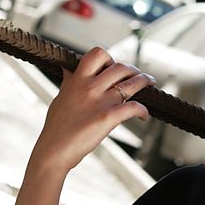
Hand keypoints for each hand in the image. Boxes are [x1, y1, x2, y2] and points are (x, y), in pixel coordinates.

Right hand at [32, 47, 155, 171]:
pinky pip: (133, 107)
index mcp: (78, 80)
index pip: (97, 54)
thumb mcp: (60, 97)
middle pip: (120, 67)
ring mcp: (100, 102)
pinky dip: (143, 110)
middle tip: (140, 75)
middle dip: (134, 70)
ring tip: (150, 83)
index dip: (110, 58)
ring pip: (131, 84)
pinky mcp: (108, 117)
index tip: (114, 66)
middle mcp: (90, 87)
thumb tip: (68, 70)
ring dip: (144, 82)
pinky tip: (144, 115)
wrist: (54, 149)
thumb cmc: (57, 127)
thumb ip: (69, 82)